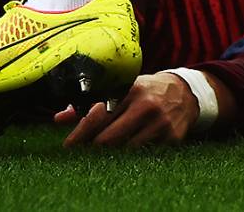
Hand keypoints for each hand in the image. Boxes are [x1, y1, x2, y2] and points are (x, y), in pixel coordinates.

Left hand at [55, 72, 198, 147]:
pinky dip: (133, 153)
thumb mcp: (121, 90)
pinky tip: (130, 147)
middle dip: (93, 147)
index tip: (68, 146)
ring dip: (113, 153)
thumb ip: (89, 103)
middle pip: (109, 139)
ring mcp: (160, 122)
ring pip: (125, 150)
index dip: (80, 134)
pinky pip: (143, 154)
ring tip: (107, 149)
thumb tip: (59, 119)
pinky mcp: (171, 137)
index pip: (98, 116)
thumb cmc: (144, 91)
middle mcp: (145, 105)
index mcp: (129, 90)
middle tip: (85, 151)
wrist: (184, 92)